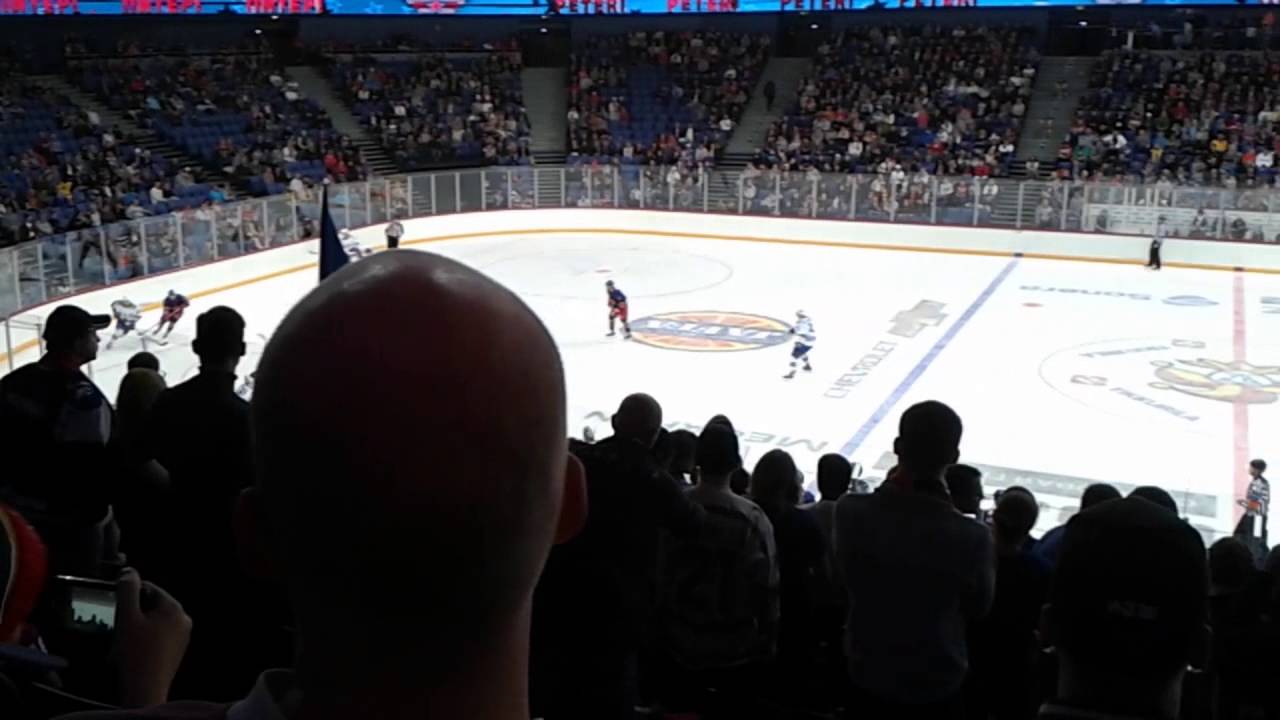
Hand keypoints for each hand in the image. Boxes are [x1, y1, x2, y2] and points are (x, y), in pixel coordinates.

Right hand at [113, 568, 191, 707]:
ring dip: (136, 626)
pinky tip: (131, 650)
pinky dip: (143, 639)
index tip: (113, 604)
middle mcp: (183, 620)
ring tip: (123, 639)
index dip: (128, 593)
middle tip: (117, 624)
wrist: (145, 690)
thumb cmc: (136, 654)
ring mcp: (182, 637)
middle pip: (151, 605)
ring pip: (153, 621)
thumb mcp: (127, 618)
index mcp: (175, 608)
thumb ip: (127, 590)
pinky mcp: (175, 651)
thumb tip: (128, 571)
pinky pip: (157, 636)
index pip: (149, 588)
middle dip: (133, 612)